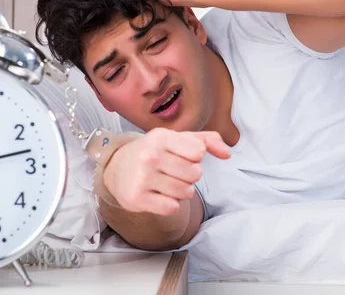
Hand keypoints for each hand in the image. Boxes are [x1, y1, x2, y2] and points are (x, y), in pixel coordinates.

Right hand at [102, 128, 229, 215]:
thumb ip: (207, 141)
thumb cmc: (154, 152)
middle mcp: (150, 156)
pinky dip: (169, 204)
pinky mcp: (137, 198)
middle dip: (189, 175)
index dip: (195, 157)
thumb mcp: (177, 139)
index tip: (182, 156)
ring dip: (181, 191)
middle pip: (195, 173)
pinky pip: (172, 208)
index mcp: (161, 137)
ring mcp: (142, 177)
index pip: (198, 152)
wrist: (116, 167)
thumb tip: (227, 153)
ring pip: (185, 192)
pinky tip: (158, 194)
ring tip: (166, 183)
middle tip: (174, 171)